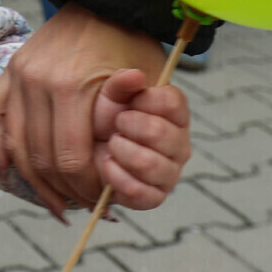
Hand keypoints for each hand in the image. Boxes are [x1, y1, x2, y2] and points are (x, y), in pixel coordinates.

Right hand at [0, 3, 166, 218]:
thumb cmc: (131, 41)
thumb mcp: (144, 79)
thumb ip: (130, 125)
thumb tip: (116, 177)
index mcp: (70, 86)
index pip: (68, 158)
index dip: (84, 187)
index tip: (101, 201)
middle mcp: (36, 81)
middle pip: (40, 157)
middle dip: (61, 189)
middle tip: (80, 206)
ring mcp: (19, 74)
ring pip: (16, 144)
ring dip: (32, 179)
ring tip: (53, 201)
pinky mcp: (11, 69)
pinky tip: (9, 170)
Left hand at [92, 68, 189, 209]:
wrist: (91, 148)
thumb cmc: (105, 116)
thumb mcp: (108, 94)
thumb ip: (121, 82)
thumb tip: (135, 75)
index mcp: (175, 114)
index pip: (173, 102)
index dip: (145, 100)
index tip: (130, 102)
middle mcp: (179, 144)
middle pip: (159, 132)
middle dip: (127, 125)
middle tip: (117, 125)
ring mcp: (170, 172)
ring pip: (149, 164)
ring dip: (121, 151)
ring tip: (112, 145)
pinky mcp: (155, 196)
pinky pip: (142, 194)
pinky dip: (117, 178)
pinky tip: (108, 165)